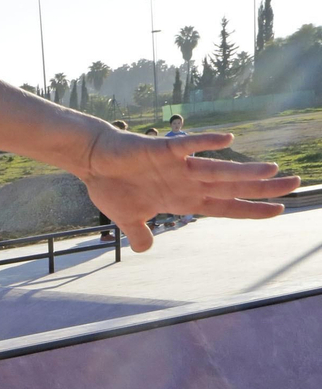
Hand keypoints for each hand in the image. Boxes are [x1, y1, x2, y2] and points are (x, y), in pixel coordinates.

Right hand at [79, 129, 294, 251]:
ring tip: (272, 171)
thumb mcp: (126, 218)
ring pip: (217, 170)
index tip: (278, 210)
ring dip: (243, 171)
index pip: (224, 206)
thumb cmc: (111, 186)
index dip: (250, 209)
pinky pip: (188, 146)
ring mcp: (178, 166)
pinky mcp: (163, 151)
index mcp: (183, 199)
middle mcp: (187, 181)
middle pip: (231, 186)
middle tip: (296, 183)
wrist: (93, 161)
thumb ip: (139, 233)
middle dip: (263, 187)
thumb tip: (145, 248)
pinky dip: (206, 143)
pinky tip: (227, 141)